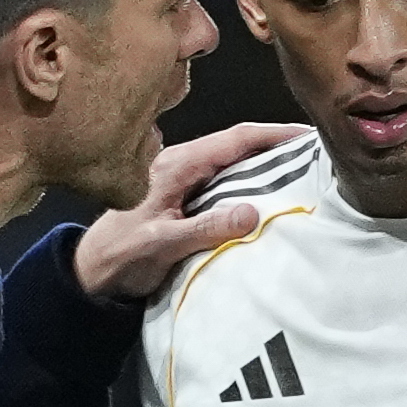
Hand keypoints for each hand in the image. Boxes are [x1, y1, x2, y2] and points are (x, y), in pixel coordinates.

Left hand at [74, 121, 308, 301]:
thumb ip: (205, 228)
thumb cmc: (120, 257)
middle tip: (317, 154)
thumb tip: (253, 212)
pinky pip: (223, 181)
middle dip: (277, 146)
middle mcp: (181, 164)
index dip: (275, 133)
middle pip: (238, 146)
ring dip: (265, 166)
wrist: (89, 273)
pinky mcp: (182, 195)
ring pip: (232, 163)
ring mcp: (181, 179)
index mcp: (177, 165)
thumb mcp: (162, 245)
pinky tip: (268, 197)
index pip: (235, 139)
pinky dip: (249, 183)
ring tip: (302, 173)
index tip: (310, 134)